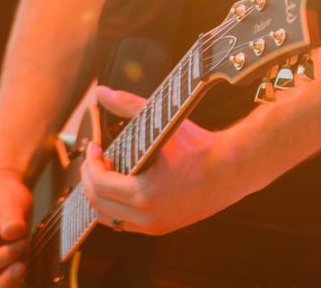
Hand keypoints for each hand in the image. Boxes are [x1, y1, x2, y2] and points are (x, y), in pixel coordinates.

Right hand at [0, 168, 32, 285]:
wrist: (6, 197)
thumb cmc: (3, 196)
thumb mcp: (8, 199)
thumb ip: (10, 215)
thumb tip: (13, 232)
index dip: (3, 257)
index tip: (24, 240)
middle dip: (3, 282)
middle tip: (23, 267)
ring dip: (10, 283)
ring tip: (25, 263)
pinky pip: (3, 287)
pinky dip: (15, 283)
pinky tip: (25, 267)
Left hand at [78, 86, 250, 236]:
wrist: (231, 170)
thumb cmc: (200, 147)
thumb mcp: (163, 124)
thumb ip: (129, 105)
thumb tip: (102, 92)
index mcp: (146, 195)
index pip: (100, 183)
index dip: (90, 162)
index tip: (94, 145)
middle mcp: (148, 217)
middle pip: (98, 203)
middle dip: (90, 177)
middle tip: (95, 157)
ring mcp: (154, 226)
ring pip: (108, 218)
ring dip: (99, 194)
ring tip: (104, 170)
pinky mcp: (160, 228)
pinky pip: (124, 223)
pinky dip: (114, 206)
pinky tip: (119, 184)